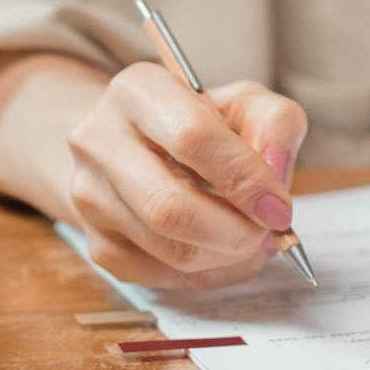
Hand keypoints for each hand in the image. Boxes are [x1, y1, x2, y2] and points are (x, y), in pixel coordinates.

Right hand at [66, 63, 307, 290]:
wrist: (139, 144)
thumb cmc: (199, 121)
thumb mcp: (244, 103)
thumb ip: (275, 125)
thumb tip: (276, 179)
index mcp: (137, 91)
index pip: (192, 138)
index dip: (243, 178)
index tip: (279, 206)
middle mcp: (99, 141)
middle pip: (169, 207)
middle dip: (235, 231)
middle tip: (270, 233)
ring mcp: (90, 196)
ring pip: (169, 250)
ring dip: (228, 257)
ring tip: (255, 240)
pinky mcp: (96, 242)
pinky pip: (162, 278)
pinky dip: (209, 275)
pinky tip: (227, 254)